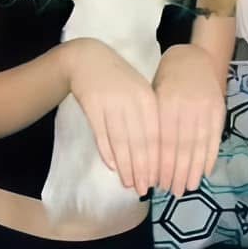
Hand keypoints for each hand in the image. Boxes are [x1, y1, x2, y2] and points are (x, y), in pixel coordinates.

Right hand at [65, 39, 159, 192]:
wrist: (88, 59)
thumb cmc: (119, 79)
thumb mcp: (140, 92)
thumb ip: (150, 118)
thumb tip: (159, 154)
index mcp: (147, 98)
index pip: (156, 135)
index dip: (157, 160)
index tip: (159, 180)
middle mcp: (131, 101)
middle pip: (139, 142)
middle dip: (143, 169)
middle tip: (145, 189)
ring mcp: (110, 104)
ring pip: (120, 141)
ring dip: (125, 165)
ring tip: (128, 184)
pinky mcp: (92, 107)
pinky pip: (101, 134)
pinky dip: (107, 152)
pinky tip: (112, 167)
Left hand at [153, 44, 225, 198]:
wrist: (194, 57)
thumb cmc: (166, 79)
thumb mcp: (153, 96)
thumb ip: (153, 123)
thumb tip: (146, 160)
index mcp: (166, 102)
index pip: (163, 140)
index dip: (161, 164)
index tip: (157, 183)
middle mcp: (187, 106)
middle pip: (182, 146)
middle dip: (177, 172)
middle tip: (172, 192)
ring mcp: (206, 108)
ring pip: (199, 144)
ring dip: (194, 169)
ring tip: (188, 187)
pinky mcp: (219, 110)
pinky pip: (214, 137)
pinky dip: (210, 156)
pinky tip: (205, 172)